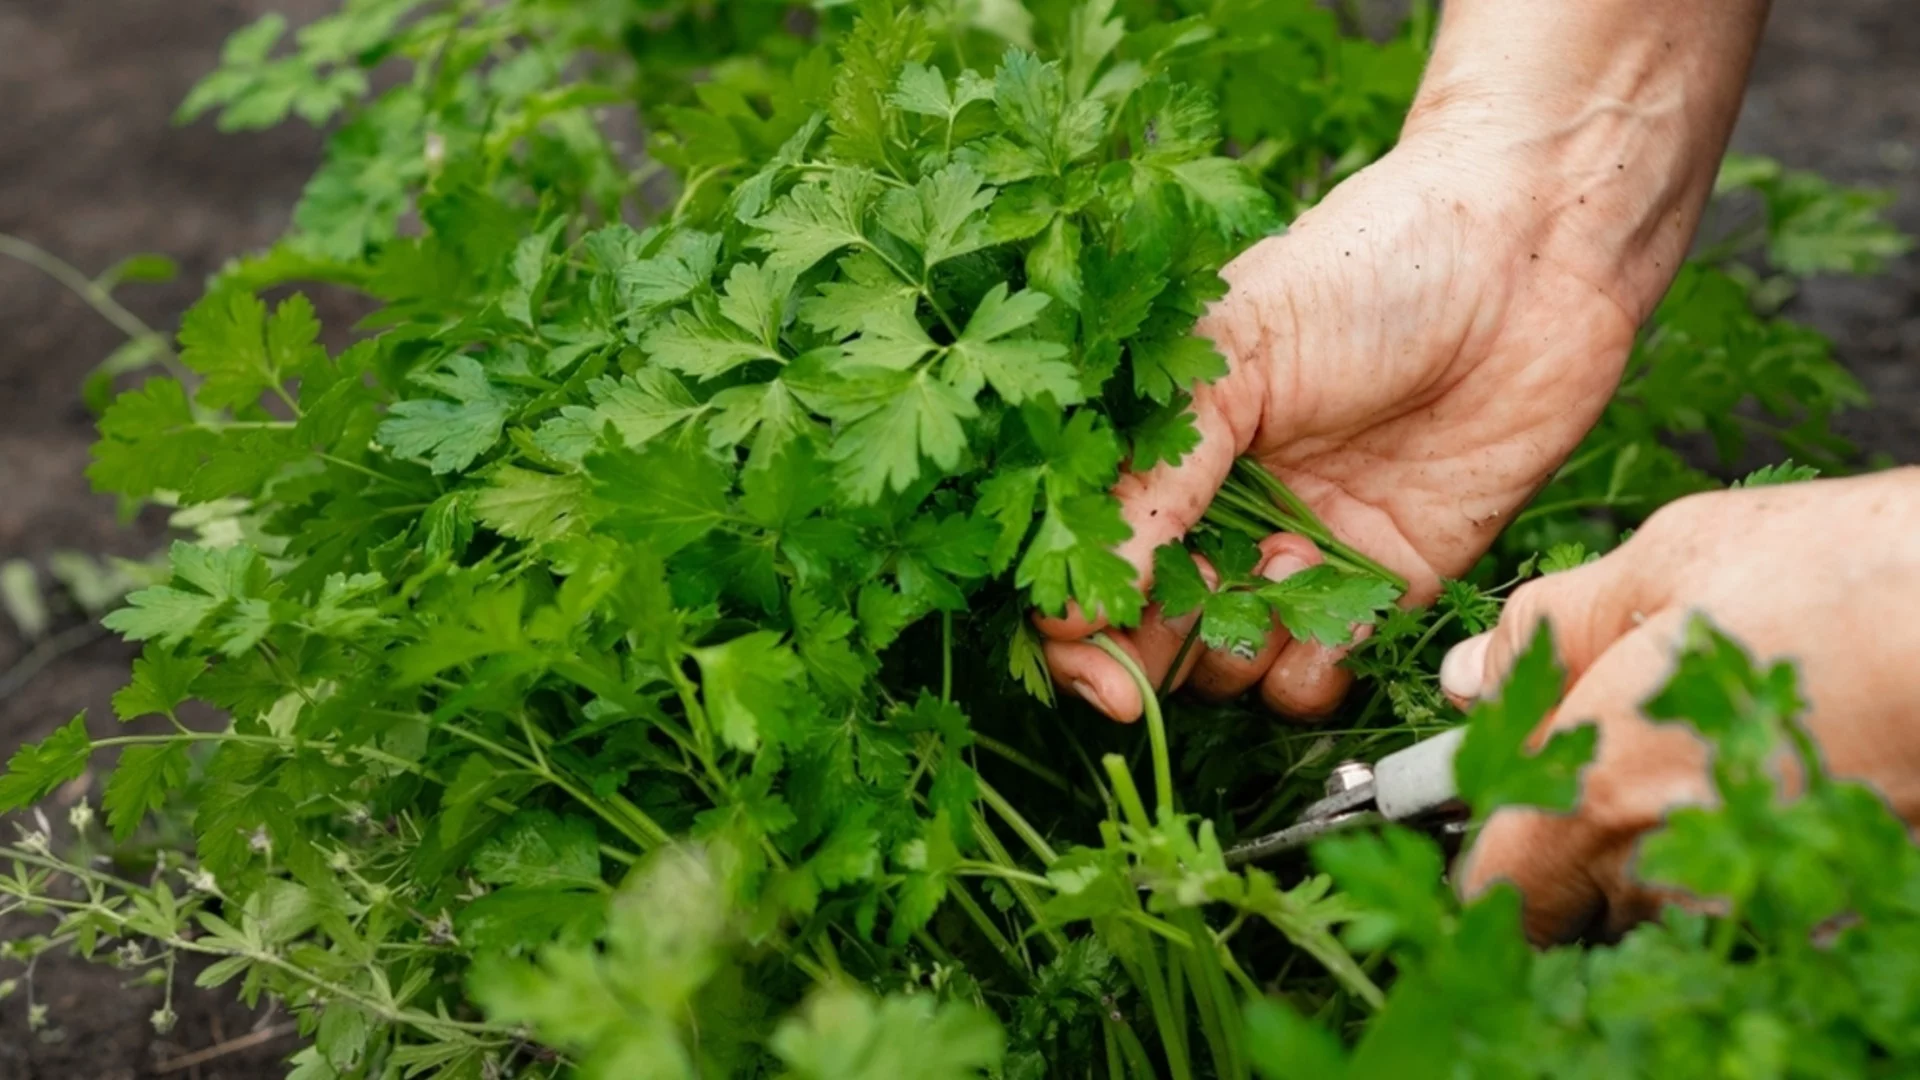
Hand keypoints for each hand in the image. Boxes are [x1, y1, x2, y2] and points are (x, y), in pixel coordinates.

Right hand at [1034, 0, 1769, 723]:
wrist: (1530, 256)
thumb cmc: (1367, 271)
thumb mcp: (1235, 351)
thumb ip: (1156, 477)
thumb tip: (1074, 606)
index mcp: (1168, 447)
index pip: (1090, 555)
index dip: (1077, 621)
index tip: (1090, 659)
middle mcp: (1223, 510)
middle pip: (1148, 630)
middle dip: (1147, 659)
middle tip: (1166, 651)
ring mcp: (1302, 552)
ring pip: (1229, 664)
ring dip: (1240, 648)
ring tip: (1287, 568)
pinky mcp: (1387, 582)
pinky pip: (1321, 672)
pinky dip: (1316, 668)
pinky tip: (1342, 610)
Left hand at [1450, 470, 1919, 943]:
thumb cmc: (1838, 575)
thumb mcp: (1662, 563)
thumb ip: (1547, 632)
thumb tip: (1471, 676)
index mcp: (1601, 792)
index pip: (1494, 885)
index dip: (1490, 840)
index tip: (1506, 791)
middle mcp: (1671, 869)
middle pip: (1577, 897)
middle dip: (1577, 835)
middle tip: (1626, 743)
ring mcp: (1761, 901)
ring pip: (1666, 897)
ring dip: (1666, 843)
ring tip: (1718, 746)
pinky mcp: (1834, 908)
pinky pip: (1751, 898)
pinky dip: (1746, 854)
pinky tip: (1779, 777)